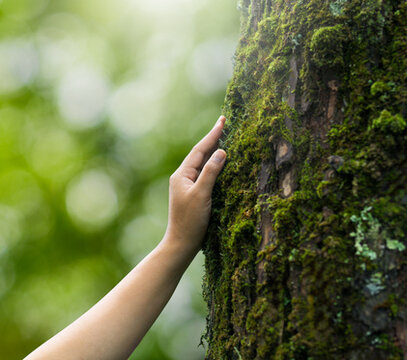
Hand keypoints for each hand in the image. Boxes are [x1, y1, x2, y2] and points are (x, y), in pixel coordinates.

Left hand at [165, 115, 226, 252]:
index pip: (199, 150)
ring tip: (225, 137)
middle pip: (200, 154)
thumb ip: (211, 172)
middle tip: (224, 123)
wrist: (181, 243)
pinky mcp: (194, 194)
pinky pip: (205, 174)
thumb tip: (221, 152)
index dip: (212, 135)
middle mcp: (183, 177)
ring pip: (203, 163)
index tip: (222, 120)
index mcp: (182, 174)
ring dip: (213, 151)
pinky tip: (222, 163)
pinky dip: (214, 165)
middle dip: (213, 139)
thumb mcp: (201, 195)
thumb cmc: (190, 221)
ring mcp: (188, 186)